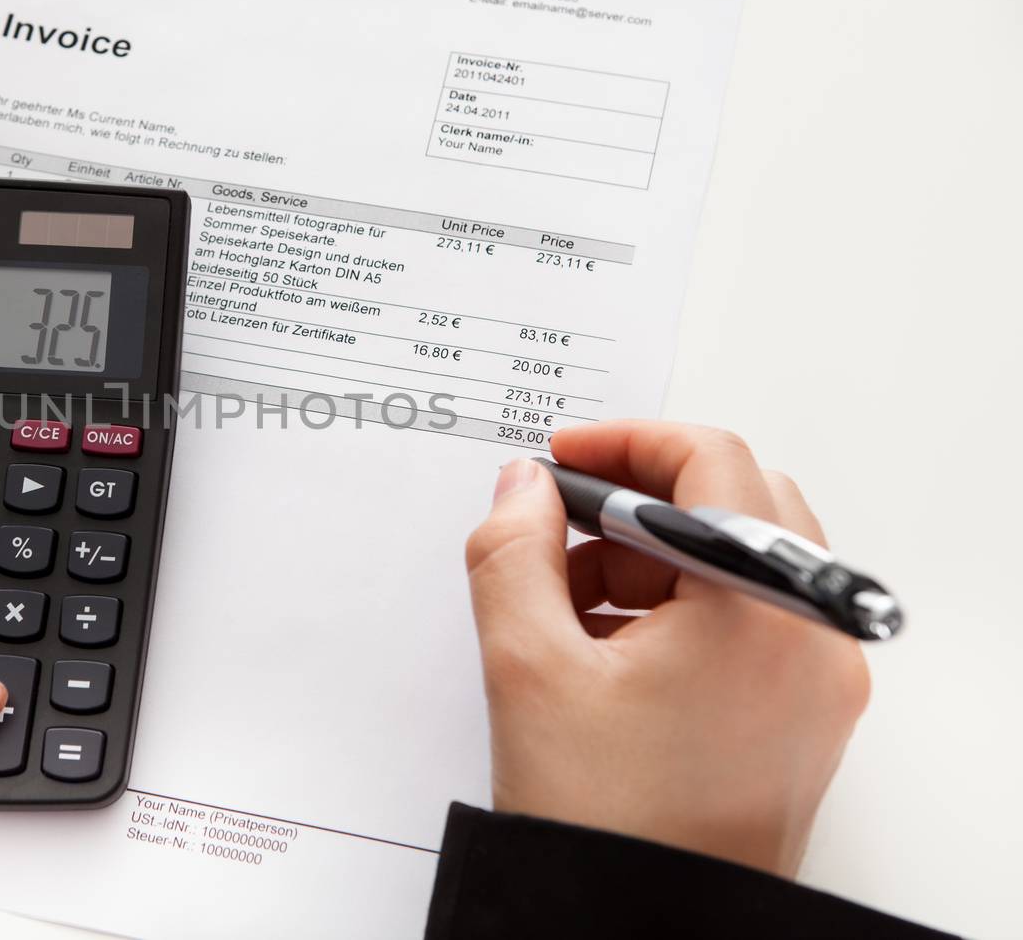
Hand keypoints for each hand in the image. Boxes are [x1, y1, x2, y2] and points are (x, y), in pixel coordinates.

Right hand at [465, 422, 869, 876]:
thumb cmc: (605, 823)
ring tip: (566, 613)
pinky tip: (603, 655)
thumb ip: (512, 552)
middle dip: (637, 509)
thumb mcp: (527, 667)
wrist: (648, 933)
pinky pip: (749, 623)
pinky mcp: (806, 717)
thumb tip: (521, 487)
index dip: (626, 442)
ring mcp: (820, 681)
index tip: (564, 457)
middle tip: (563, 530)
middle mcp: (813, 636)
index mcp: (761, 608)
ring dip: (651, 563)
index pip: (712, 462)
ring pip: (739, 564)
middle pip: (734, 507)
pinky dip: (680, 613)